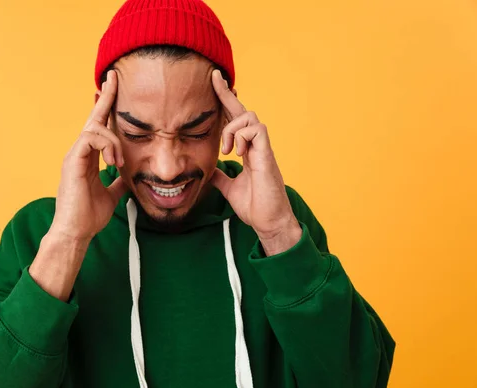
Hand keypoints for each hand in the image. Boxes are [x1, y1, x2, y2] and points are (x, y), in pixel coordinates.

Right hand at [49, 70, 126, 242]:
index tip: (114, 89)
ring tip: (119, 162)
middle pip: (94, 117)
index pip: (99, 127)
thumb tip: (129, 176)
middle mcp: (80, 152)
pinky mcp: (73, 161)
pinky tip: (113, 163)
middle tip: (114, 77)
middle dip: (106, 97)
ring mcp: (75, 155)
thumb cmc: (89, 215)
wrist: (76, 232)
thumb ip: (118, 181)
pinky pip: (90, 138)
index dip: (107, 108)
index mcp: (89, 157)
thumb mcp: (111, 194)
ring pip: (94, 128)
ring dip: (113, 141)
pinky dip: (107, 146)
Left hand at [210, 70, 301, 254]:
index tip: (214, 85)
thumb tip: (208, 170)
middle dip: (226, 93)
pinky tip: (238, 153)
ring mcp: (263, 149)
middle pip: (242, 111)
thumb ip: (220, 176)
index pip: (234, 121)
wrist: (268, 222)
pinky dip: (242, 137)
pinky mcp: (267, 155)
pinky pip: (257, 130)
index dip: (224, 103)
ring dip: (232, 128)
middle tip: (214, 77)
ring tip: (227, 150)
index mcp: (247, 150)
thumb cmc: (254, 205)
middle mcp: (256, 146)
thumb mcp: (229, 187)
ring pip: (250, 117)